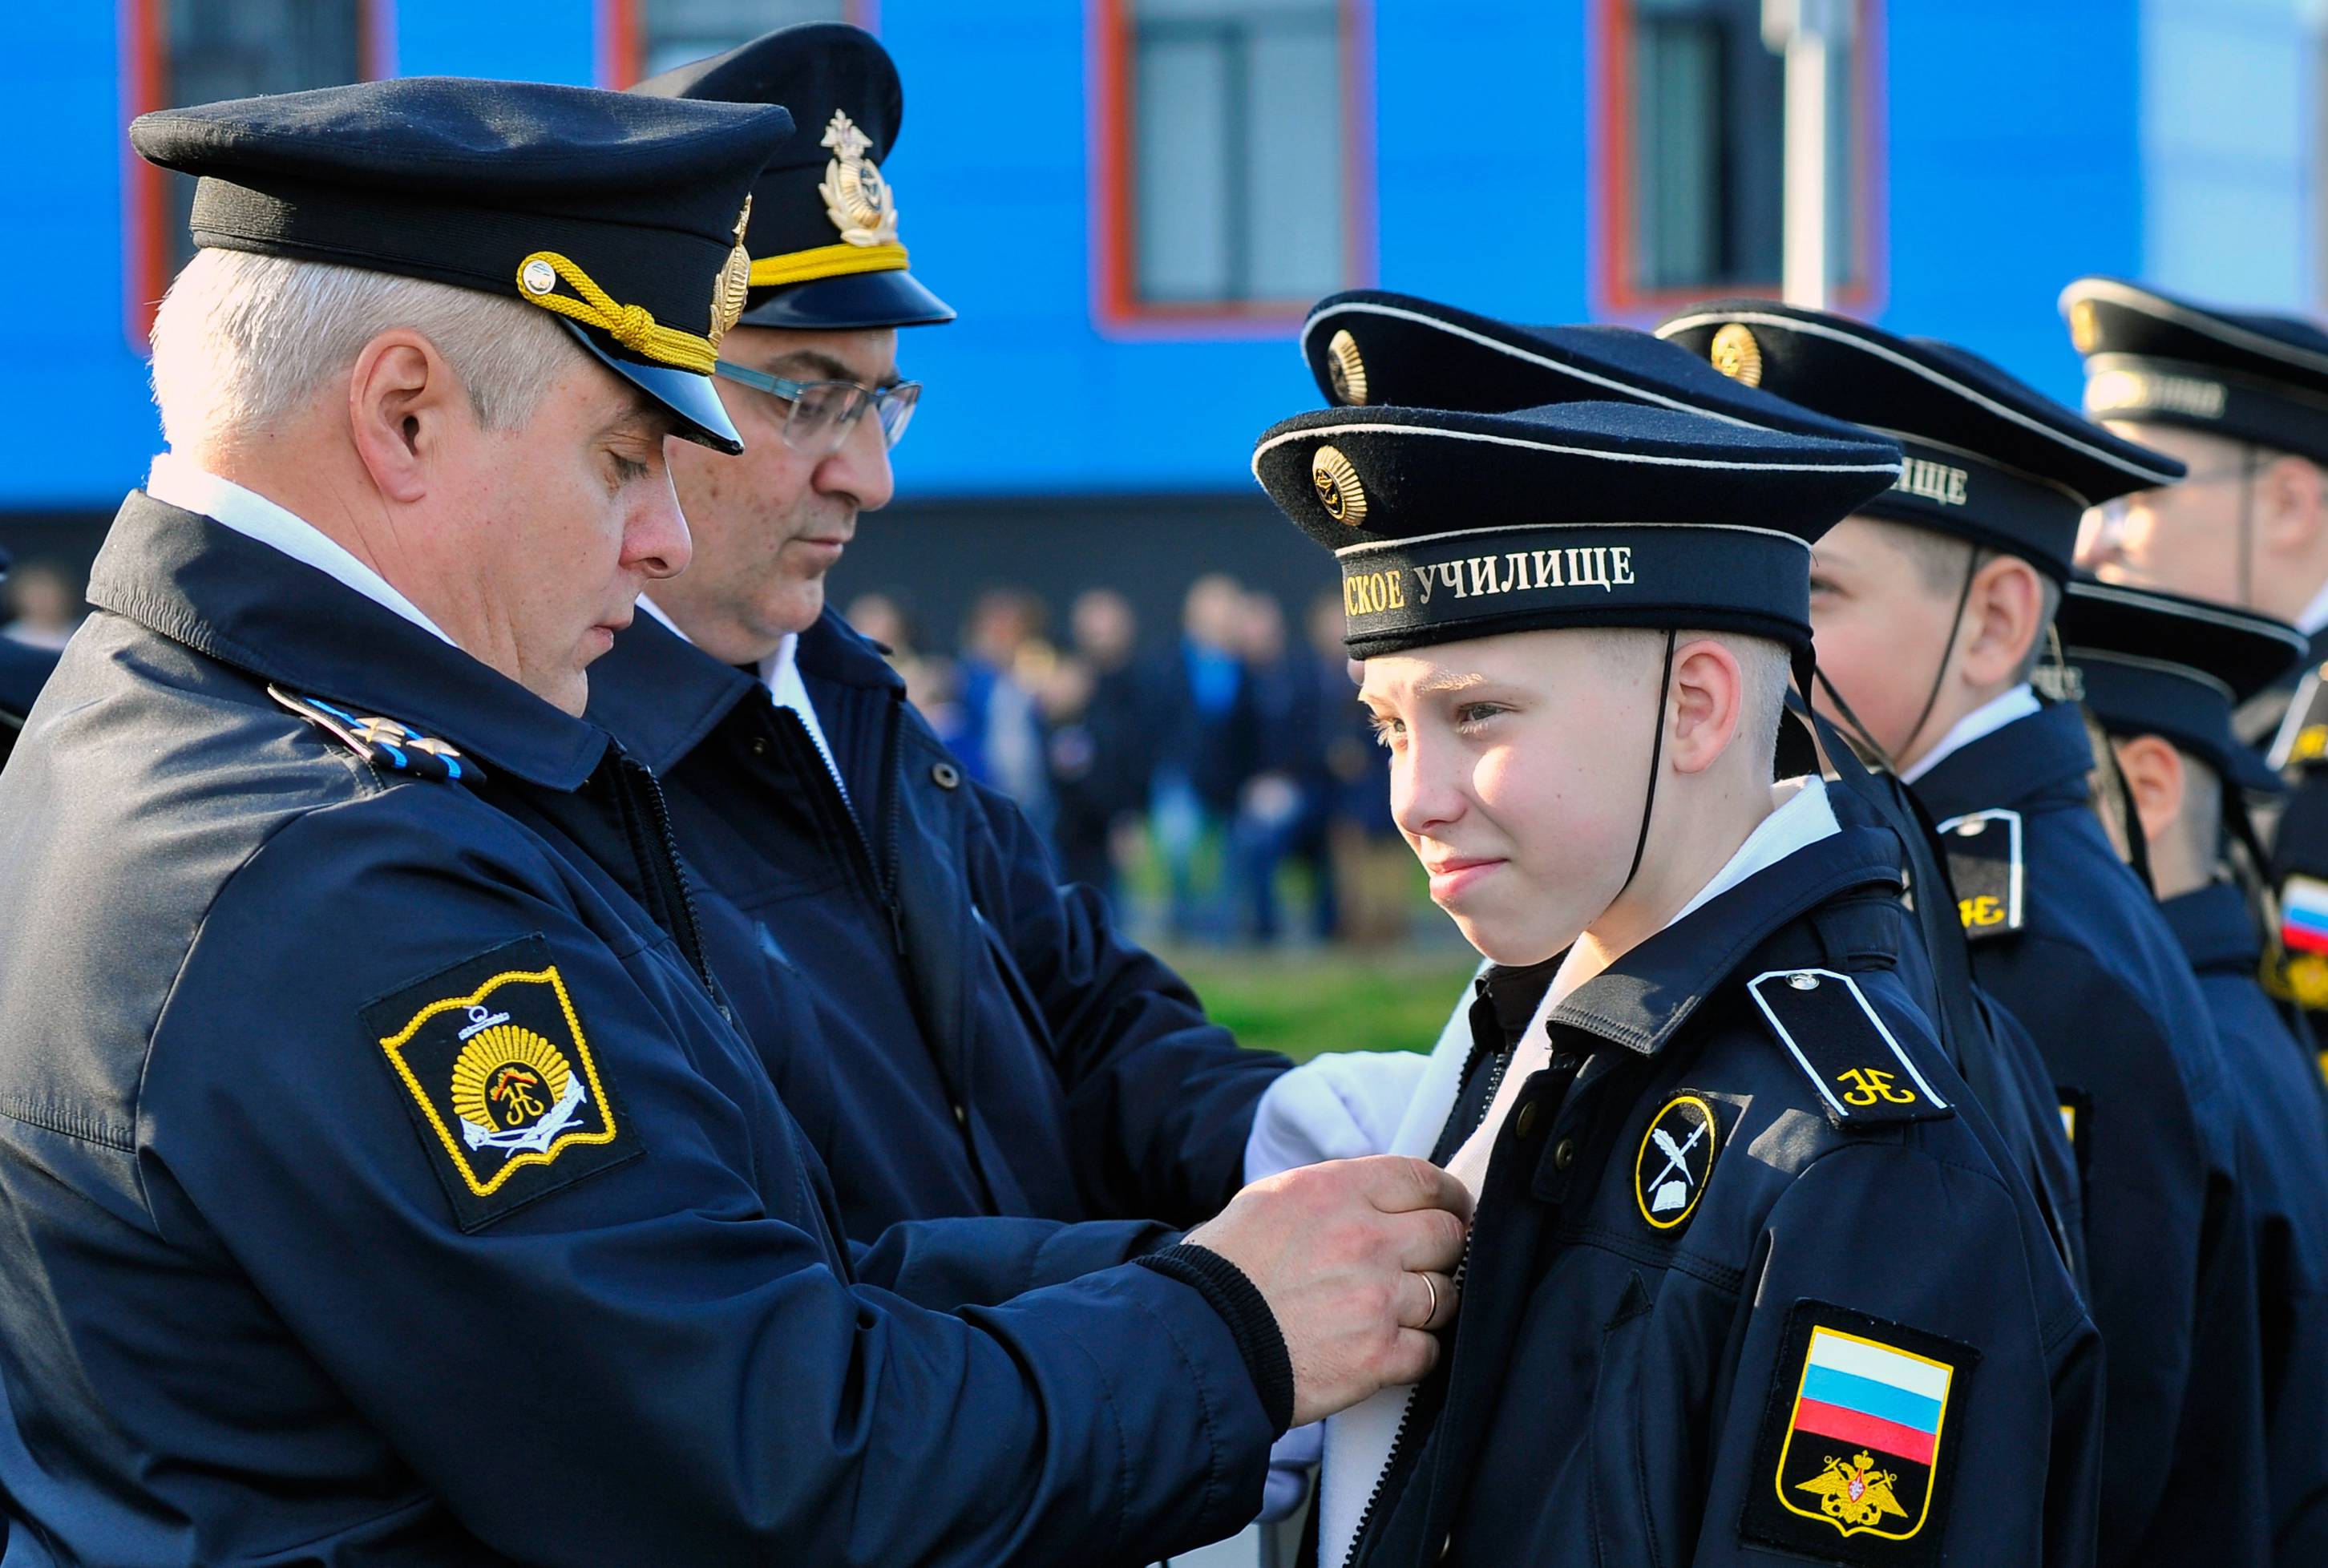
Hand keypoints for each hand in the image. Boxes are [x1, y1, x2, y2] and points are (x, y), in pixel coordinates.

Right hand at [1186, 1156, 1468, 1426]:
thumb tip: (1379, 1198)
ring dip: (1430, 1305)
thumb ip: (1333, 1194)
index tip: (1451, 1210)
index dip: (1446, 1197)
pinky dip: (1414, 1353)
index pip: (1424, 1179)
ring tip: (1394, 1312)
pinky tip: (1385, 1351)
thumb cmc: (1224, 1270)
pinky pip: (1430, 1350)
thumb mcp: (1270, 1202)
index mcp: (1338, 1191)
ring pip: (1448, 1295)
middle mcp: (1367, 1238)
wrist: (1199, 1341)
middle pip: (1449, 1235)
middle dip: (1444, 1249)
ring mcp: (1378, 1298)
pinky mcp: (1379, 1355)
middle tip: (1429, 1263)